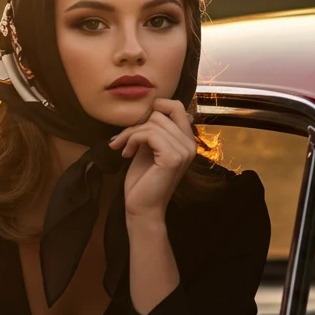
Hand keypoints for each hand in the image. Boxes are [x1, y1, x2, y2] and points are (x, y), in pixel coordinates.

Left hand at [109, 98, 194, 220]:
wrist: (142, 207)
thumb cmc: (143, 180)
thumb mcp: (148, 148)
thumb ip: (154, 130)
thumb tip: (152, 106)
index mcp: (187, 140)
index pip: (176, 106)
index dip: (155, 108)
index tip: (137, 124)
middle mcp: (190, 144)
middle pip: (161, 113)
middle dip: (137, 124)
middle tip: (124, 140)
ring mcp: (184, 150)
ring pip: (152, 123)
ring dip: (131, 134)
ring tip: (124, 148)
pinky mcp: (173, 157)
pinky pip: (149, 134)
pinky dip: (132, 140)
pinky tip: (126, 154)